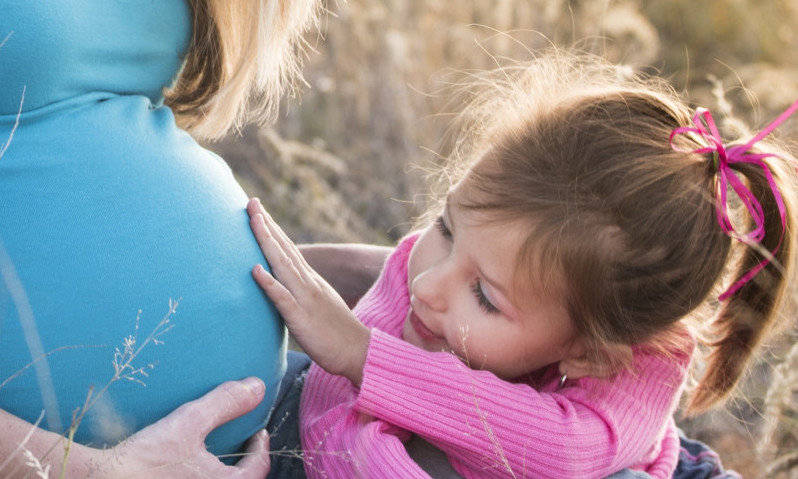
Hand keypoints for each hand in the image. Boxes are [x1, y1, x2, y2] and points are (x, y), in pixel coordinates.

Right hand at [108, 378, 270, 477]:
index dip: (260, 447)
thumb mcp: (189, 422)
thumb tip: (258, 386)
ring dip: (219, 473)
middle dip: (242, 464)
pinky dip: (199, 477)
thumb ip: (225, 403)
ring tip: (213, 455)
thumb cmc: (146, 458)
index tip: (258, 431)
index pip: (258, 468)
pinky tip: (183, 467)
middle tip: (240, 443)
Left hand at [247, 198, 370, 385]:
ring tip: (253, 221)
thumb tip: (282, 283)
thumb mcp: (316, 304)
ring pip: (283, 265)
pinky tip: (255, 270)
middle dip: (266, 224)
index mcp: (310, 280)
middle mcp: (308, 283)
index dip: (272, 228)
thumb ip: (300, 291)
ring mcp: (306, 299)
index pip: (288, 249)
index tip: (257, 209)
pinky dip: (269, 283)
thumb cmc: (336, 332)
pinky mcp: (302, 319)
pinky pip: (283, 299)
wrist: (359, 352)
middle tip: (250, 201)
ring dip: (267, 242)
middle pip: (284, 249)